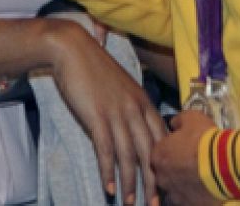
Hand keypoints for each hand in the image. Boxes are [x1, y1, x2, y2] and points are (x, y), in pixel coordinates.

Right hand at [46, 21, 164, 203]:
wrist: (72, 48)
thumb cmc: (94, 67)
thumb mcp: (121, 86)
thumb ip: (131, 107)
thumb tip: (135, 129)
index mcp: (144, 102)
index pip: (161, 139)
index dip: (165, 164)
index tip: (167, 183)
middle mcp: (135, 109)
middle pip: (150, 152)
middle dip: (153, 182)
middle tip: (155, 203)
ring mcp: (117, 113)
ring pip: (129, 155)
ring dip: (130, 183)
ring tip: (128, 202)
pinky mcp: (97, 116)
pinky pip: (106, 150)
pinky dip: (108, 171)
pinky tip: (108, 187)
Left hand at [154, 111, 220, 204]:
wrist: (224, 164)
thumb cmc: (205, 139)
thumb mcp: (192, 118)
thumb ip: (178, 121)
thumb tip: (174, 124)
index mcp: (157, 155)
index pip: (158, 153)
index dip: (170, 150)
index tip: (181, 148)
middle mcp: (161, 177)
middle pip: (163, 172)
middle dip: (174, 169)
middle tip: (190, 163)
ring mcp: (173, 193)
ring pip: (174, 188)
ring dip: (182, 184)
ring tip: (197, 178)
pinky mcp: (187, 204)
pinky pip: (186, 200)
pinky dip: (192, 195)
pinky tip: (202, 189)